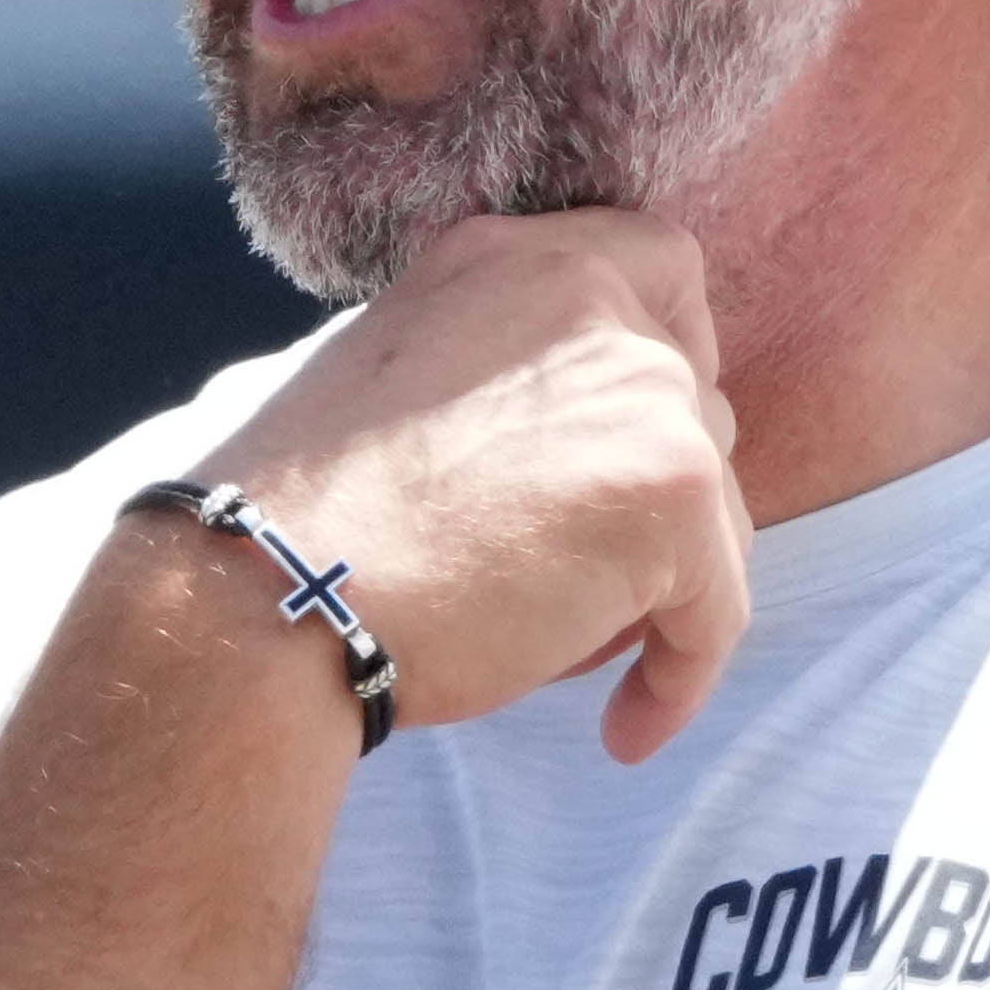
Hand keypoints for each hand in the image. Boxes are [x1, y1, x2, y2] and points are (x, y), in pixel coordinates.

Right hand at [196, 207, 752, 763]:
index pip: (661, 270)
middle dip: (654, 503)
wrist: (271, 587)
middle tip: (574, 583)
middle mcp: (589, 294)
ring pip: (714, 513)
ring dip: (657, 589)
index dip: (671, 364)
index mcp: (516, 257)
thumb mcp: (400, 385)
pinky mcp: (672, 490)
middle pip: (696, 410)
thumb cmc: (303, 524)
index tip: (629, 454)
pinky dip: (680, 678)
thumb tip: (569, 455)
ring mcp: (644, 387)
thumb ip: (497, 383)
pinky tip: (626, 732)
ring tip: (560, 653)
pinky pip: (718, 609)